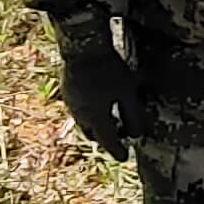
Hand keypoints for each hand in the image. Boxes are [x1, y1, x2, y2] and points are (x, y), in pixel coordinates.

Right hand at [55, 24, 138, 159]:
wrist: (82, 46)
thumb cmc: (108, 69)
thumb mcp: (127, 93)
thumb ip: (133, 115)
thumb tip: (137, 134)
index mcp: (96, 118)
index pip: (108, 142)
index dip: (118, 151)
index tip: (125, 157)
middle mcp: (80, 115)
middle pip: (93, 134)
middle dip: (105, 138)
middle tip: (119, 136)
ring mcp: (71, 102)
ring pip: (84, 122)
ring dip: (96, 125)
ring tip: (110, 118)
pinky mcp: (67, 90)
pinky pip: (79, 109)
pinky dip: (89, 112)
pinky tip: (98, 101)